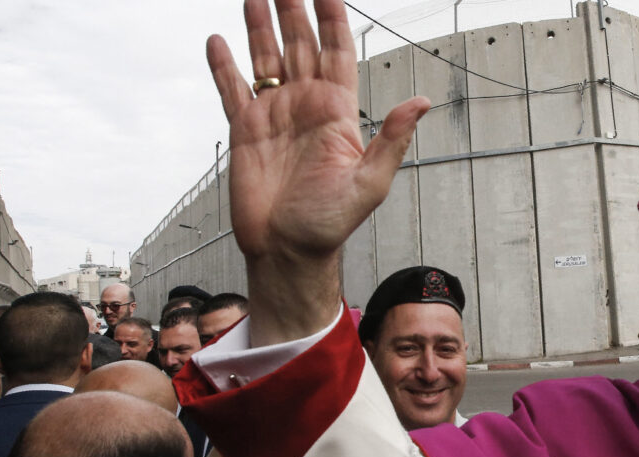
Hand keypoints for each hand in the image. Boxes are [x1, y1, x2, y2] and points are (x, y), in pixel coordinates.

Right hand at [207, 0, 429, 345]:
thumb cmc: (331, 223)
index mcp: (337, 111)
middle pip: (301, 44)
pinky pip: (232, 90)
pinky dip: (223, 66)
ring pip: (267, 58)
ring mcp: (274, 115)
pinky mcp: (245, 131)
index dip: (332, 17)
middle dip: (294, 9)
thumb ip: (391, 139)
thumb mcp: (370, 183)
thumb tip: (421, 101)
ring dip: (260, 26)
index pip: (337, 51)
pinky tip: (218, 40)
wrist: (287, 250)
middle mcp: (306, 106)